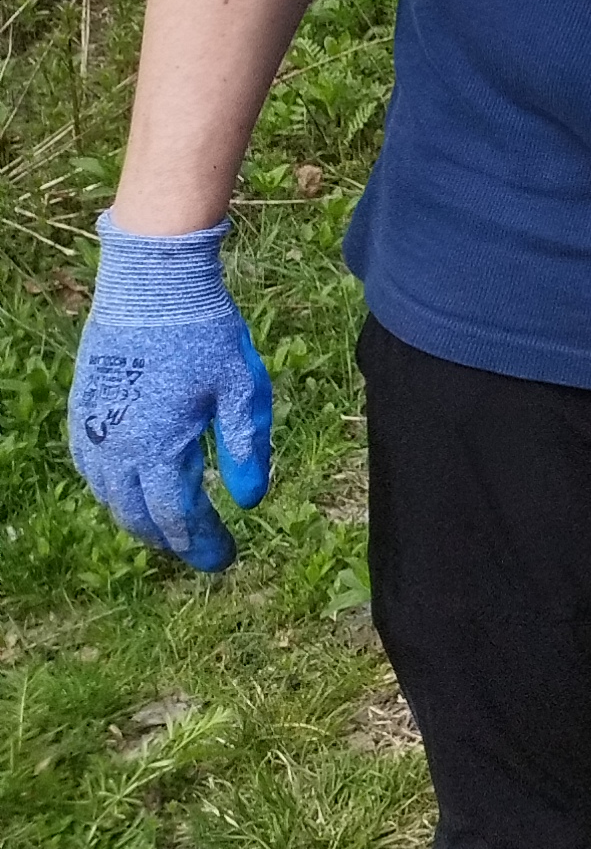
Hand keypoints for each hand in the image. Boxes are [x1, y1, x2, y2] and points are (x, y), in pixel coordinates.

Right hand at [71, 218, 276, 572]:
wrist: (151, 289)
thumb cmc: (204, 336)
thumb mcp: (241, 390)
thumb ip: (245, 447)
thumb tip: (249, 501)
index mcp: (159, 448)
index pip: (178, 517)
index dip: (202, 543)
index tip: (227, 560)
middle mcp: (117, 449)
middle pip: (140, 515)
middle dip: (173, 539)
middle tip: (203, 551)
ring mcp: (93, 431)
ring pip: (111, 497)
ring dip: (141, 519)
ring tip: (172, 529)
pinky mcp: (83, 412)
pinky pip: (94, 470)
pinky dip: (116, 491)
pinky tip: (134, 490)